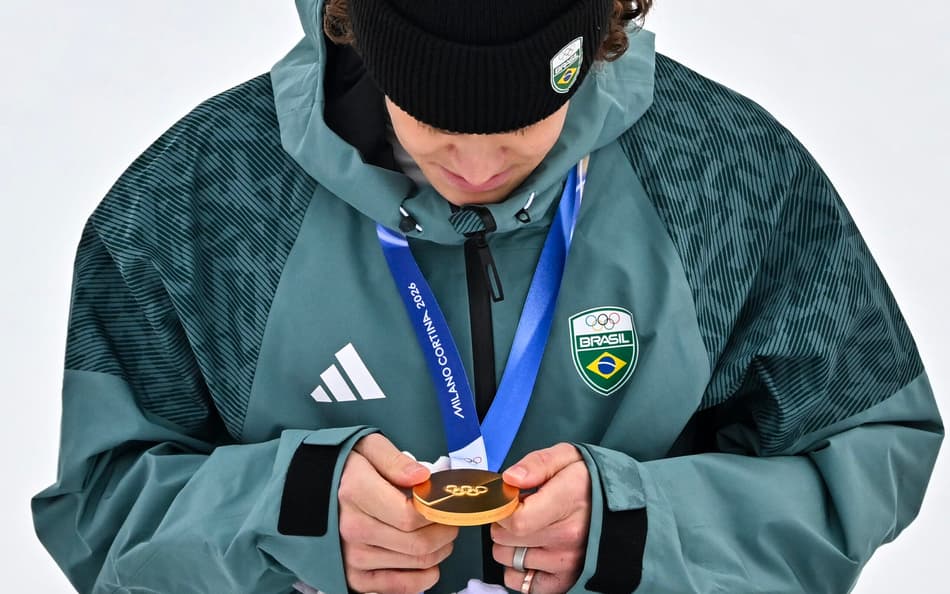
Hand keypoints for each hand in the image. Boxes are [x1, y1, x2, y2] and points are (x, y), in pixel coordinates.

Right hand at [338, 433, 458, 593]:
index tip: (444, 502)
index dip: (437, 511)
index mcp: (355, 493)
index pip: (411, 515)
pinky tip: (429, 563)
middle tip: (449, 518)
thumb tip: (423, 477)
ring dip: (439, 551)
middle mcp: (352, 529)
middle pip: (418, 543)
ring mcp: (352, 556)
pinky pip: (399, 587)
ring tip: (438, 534)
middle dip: (445, 531)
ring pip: (415, 564)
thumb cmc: (341, 468)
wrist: (303, 492)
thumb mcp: (366, 446)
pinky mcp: (354, 577)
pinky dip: (423, 578)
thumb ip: (396, 461)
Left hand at [491, 443, 590, 593]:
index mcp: (568, 502)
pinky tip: (533, 553)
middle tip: (521, 512)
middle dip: (504, 524)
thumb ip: (536, 464)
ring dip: (511, 546)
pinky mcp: (566, 580)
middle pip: (507, 540)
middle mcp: (568, 537)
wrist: (628, 506)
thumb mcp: (567, 457)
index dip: (503, 509)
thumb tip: (510, 478)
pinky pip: (523, 584)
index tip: (510, 500)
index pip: (515, 520)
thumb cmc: (592, 481)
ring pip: (510, 561)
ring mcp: (567, 562)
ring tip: (531, 531)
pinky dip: (520, 571)